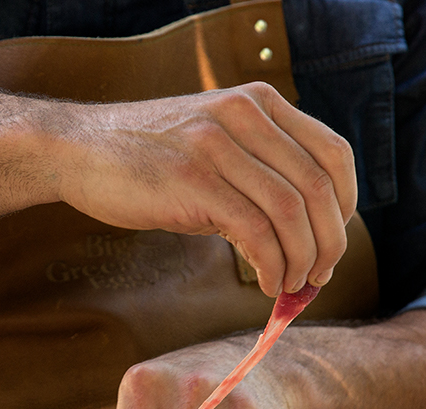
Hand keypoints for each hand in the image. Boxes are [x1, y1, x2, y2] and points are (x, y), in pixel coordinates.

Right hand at [53, 82, 356, 295]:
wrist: (80, 150)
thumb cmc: (147, 160)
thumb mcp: (211, 149)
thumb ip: (255, 173)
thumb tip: (299, 234)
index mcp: (259, 104)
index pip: (334, 155)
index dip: (346, 206)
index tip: (332, 241)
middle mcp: (245, 116)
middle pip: (320, 188)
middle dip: (329, 243)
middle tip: (318, 277)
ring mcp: (218, 146)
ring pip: (292, 212)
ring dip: (301, 261)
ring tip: (291, 286)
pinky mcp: (194, 181)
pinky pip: (256, 231)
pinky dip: (272, 266)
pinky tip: (267, 283)